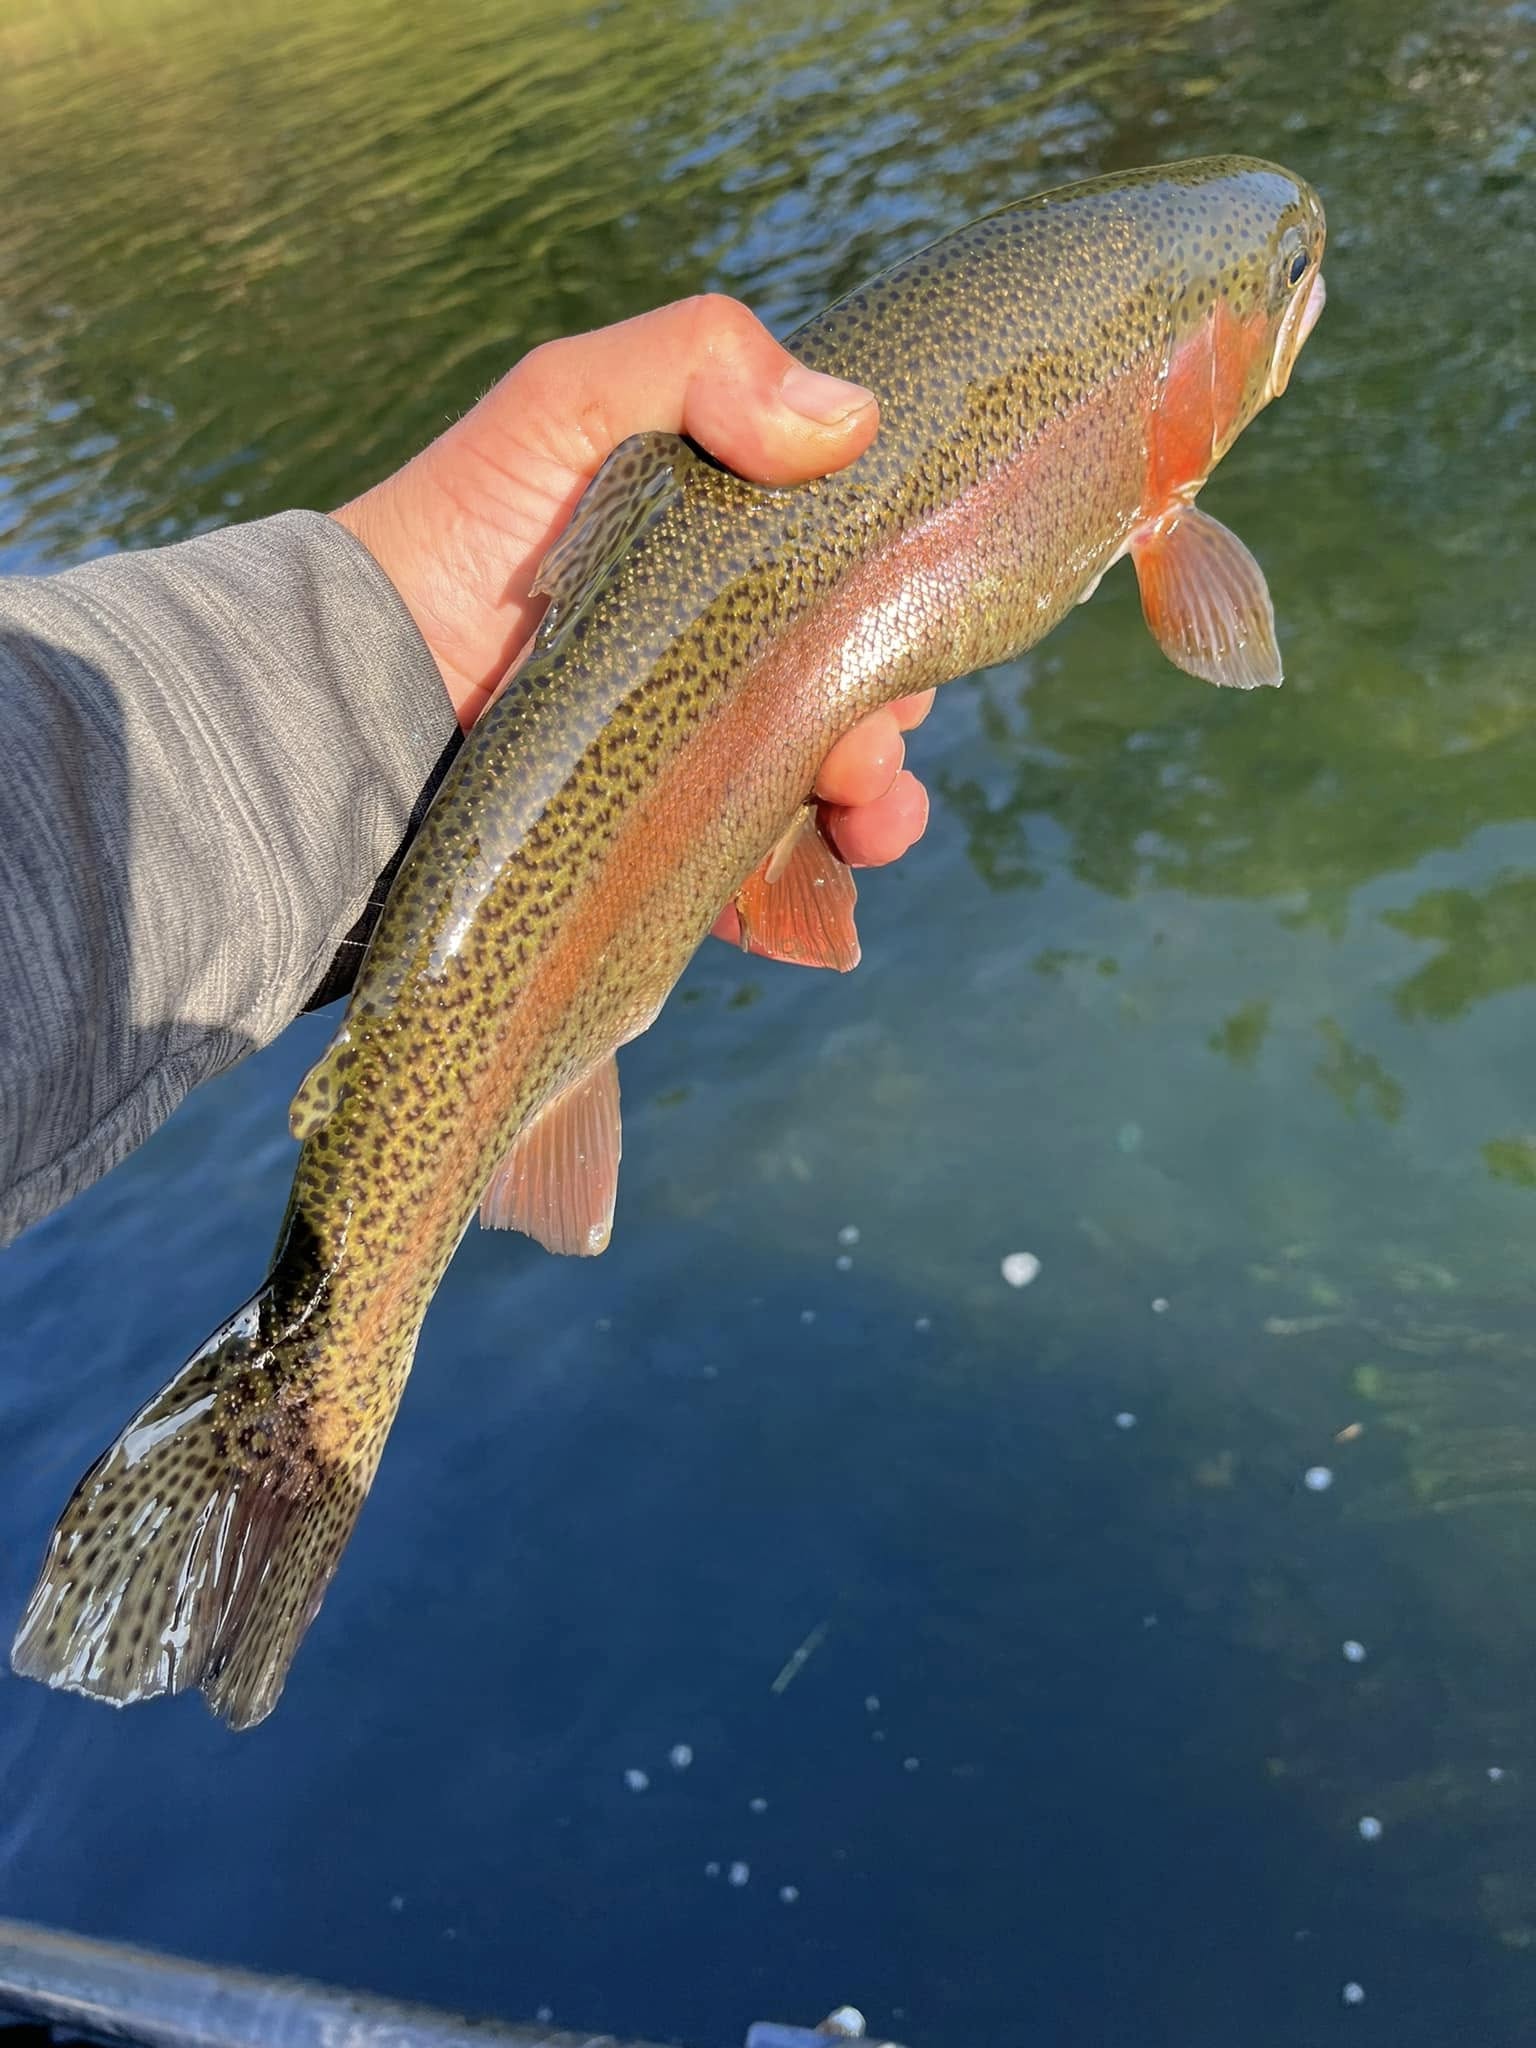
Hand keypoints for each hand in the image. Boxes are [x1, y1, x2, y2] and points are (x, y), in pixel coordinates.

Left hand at [331, 296, 931, 925]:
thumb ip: (697, 361)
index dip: (901, 592)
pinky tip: (822, 881)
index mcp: (731, 552)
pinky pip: (764, 873)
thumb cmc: (463, 529)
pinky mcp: (668, 841)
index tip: (912, 618)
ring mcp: (701, 752)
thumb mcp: (565, 403)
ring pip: (831, 782)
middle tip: (866, 738)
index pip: (855, 570)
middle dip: (892, 714)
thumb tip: (852, 419)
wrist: (362, 686)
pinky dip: (809, 886)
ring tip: (868, 818)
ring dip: (880, 803)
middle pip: (860, 682)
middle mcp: (730, 651)